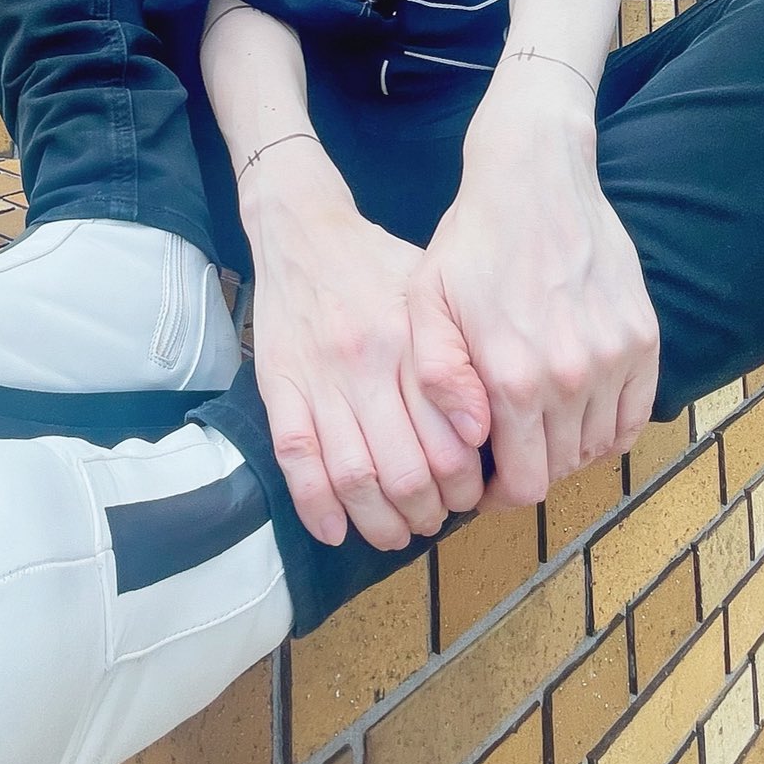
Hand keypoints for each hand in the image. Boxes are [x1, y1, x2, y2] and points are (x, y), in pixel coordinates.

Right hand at [247, 188, 490, 551]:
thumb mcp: (433, 293)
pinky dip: (314, 504)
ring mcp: (319, 376)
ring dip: (377, 520)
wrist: (303, 229)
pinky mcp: (278, 384)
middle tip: (436, 520)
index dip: (464, 483)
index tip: (471, 496)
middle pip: (404, 467)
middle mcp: (368, 362)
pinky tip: (333, 530)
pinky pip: (296, 457)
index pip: (449, 438)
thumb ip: (460, 356)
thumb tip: (485, 429)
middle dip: (426, 511)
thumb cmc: (379, 266)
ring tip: (395, 533)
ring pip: (352, 474)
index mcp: (413, 341)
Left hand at [409, 107, 658, 510]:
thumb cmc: (472, 241)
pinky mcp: (643, 338)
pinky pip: (636, 416)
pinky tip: (582, 411)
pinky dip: (612, 426)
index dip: (501, 496)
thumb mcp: (428, 304)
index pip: (523, 483)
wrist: (534, 177)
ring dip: (570, 448)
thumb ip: (441, 379)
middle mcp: (572, 377)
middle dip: (531, 470)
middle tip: (509, 451)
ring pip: (598, 447)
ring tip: (541, 426)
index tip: (486, 484)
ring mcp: (615, 357)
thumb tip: (469, 441)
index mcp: (514, 378)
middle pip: (561, 469)